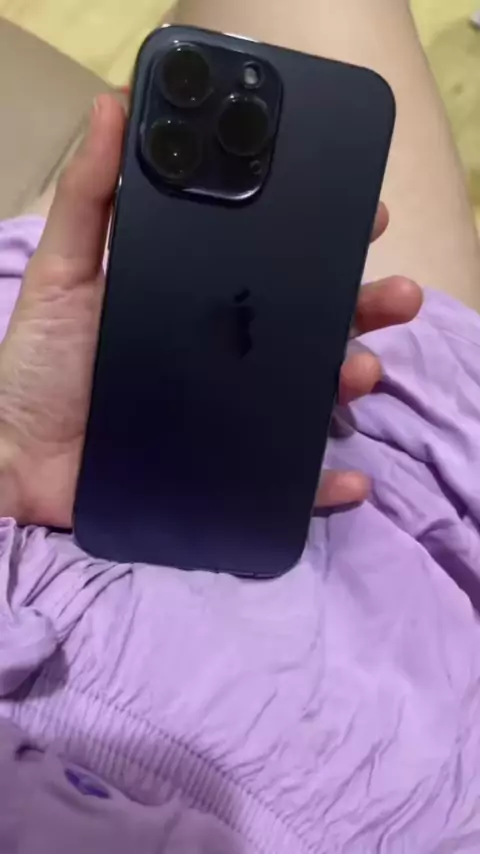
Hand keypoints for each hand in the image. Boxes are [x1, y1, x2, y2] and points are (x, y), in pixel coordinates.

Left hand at [0, 94, 421, 527]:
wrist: (21, 456)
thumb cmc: (41, 363)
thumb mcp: (64, 271)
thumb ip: (88, 197)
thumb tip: (115, 107)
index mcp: (202, 303)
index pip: (277, 267)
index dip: (325, 244)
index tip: (366, 219)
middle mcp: (229, 354)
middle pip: (312, 325)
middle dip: (363, 307)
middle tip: (397, 295)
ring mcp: (232, 412)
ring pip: (312, 392)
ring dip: (353, 378)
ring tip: (361, 372)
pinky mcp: (225, 468)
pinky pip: (287, 478)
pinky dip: (325, 484)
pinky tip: (351, 480)